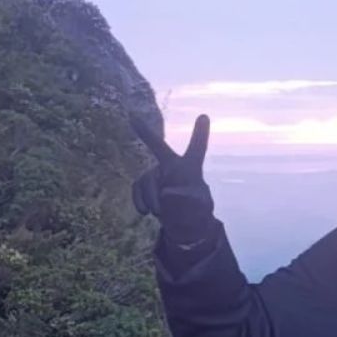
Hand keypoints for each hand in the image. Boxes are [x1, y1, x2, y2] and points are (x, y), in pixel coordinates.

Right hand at [130, 114, 215, 244]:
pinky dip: (140, 201)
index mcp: (191, 168)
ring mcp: (156, 173)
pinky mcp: (144, 183)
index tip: (204, 116)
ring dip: (152, 198)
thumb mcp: (198, 207)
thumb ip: (187, 199)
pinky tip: (146, 212)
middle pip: (159, 147)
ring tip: (160, 212)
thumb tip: (166, 192)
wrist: (182, 221)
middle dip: (146, 134)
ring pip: (147, 179)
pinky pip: (137, 187)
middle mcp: (172, 165)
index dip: (200, 133)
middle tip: (133, 117)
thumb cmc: (196, 210)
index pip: (198, 148)